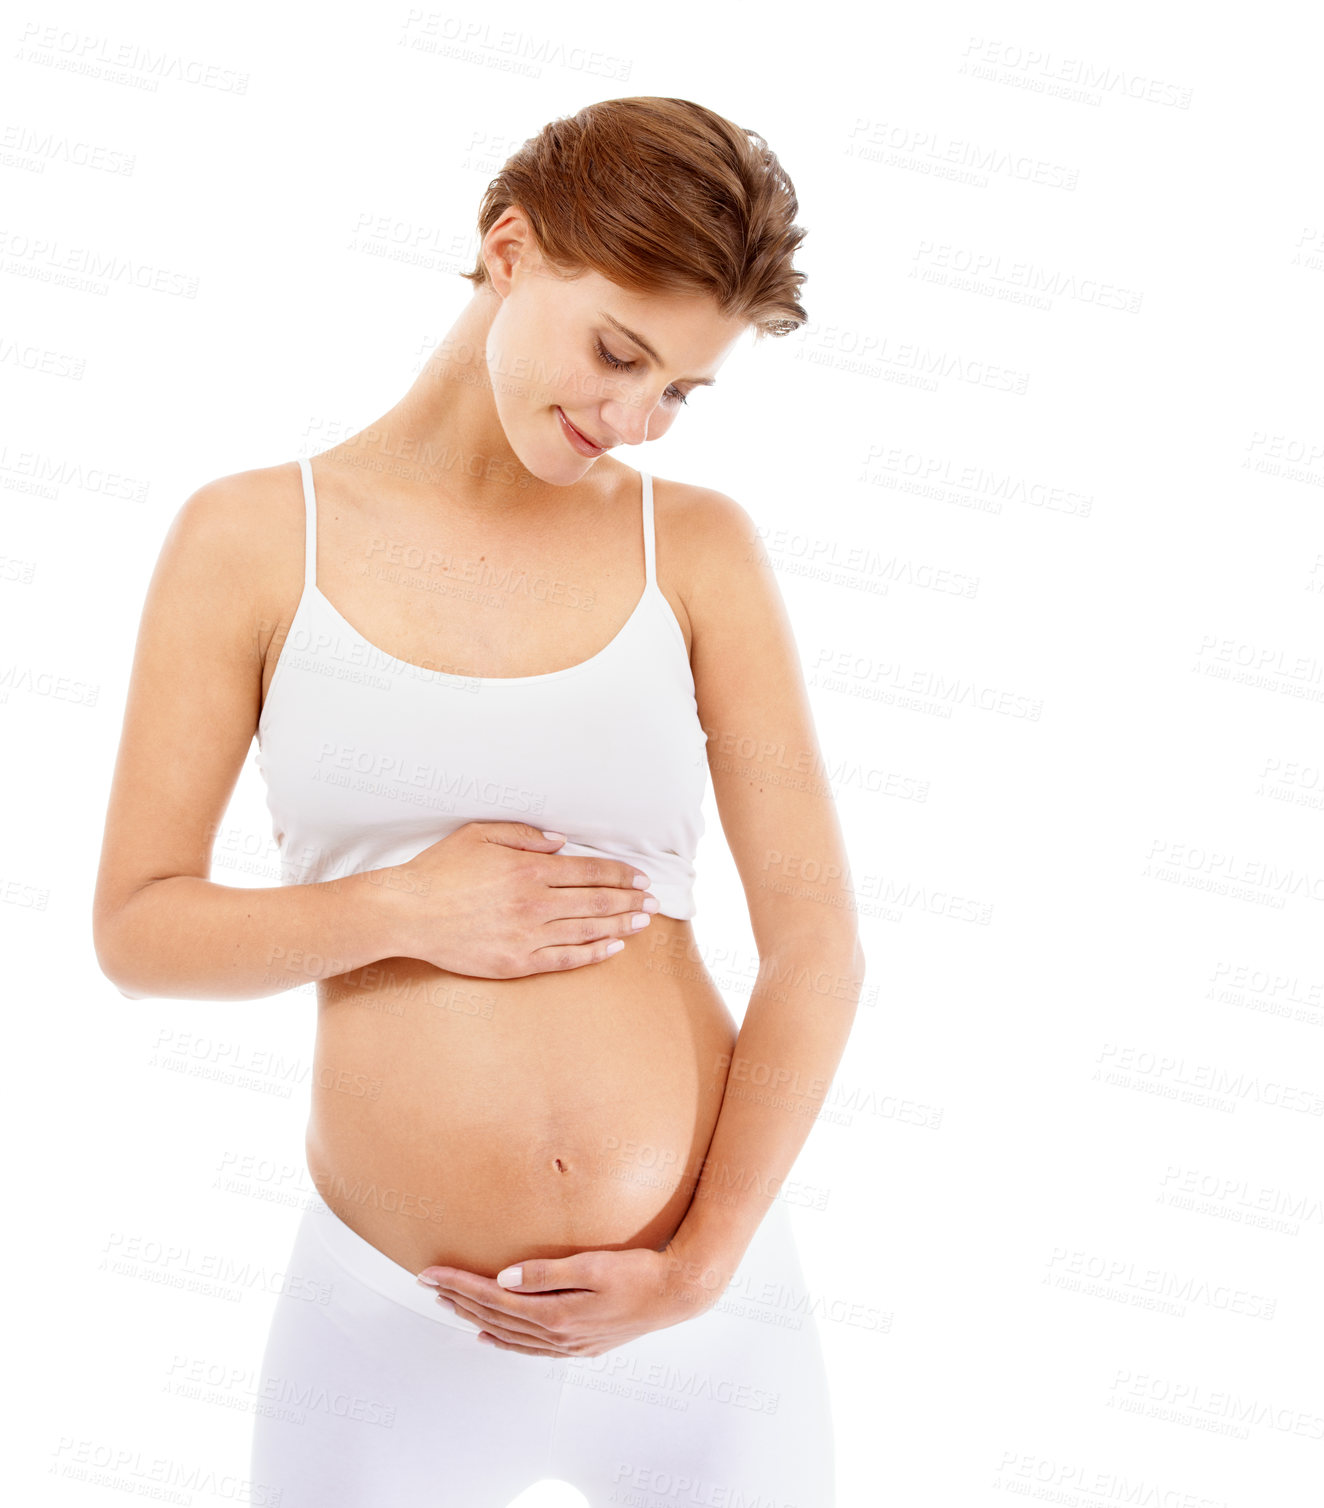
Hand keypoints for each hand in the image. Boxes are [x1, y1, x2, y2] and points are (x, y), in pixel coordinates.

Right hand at [383, 821, 658, 978]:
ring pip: (587, 930)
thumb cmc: (440, 870)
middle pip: (596, 901)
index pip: (589, 870)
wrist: (408, 912)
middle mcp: (535, 902)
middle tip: (652, 901)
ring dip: (620, 925)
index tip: (638, 876)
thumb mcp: (480, 834)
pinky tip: (613, 949)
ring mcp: (527, 935)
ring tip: (642, 922)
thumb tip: (561, 842)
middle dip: (629, 900)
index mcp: (529, 868)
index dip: (619, 873)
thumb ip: (525, 835)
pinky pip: (565, 959)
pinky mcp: (516, 962)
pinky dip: (593, 953)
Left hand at [415, 1245, 720, 1356]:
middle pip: (493, 1317)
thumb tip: (504, 1276)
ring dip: (474, 1318)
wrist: (678, 1292)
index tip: (430, 1273)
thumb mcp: (593, 1265)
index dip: (459, 1284)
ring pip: (507, 1333)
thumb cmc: (640, 1272)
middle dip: (457, 1299)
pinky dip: (503, 1340)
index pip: (493, 1298)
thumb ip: (547, 1271)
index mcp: (556, 1314)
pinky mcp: (579, 1343)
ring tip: (447, 1304)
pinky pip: (528, 1346)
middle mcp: (557, 1334)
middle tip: (427, 1283)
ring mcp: (568, 1342)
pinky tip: (489, 1336)